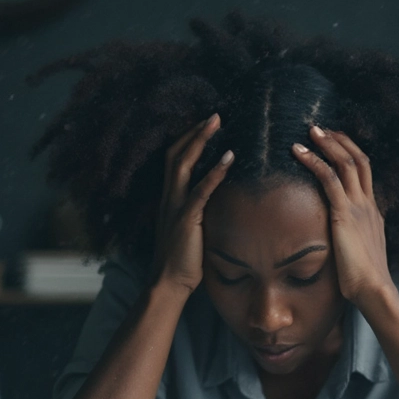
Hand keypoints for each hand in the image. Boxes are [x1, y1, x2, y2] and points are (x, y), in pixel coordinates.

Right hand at [153, 113, 232, 293]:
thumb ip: (200, 211)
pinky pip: (200, 190)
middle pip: (176, 154)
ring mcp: (175, 206)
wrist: (169, 282)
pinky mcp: (186, 218)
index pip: (175, 160)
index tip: (205, 126)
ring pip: (184, 164)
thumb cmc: (184, 259)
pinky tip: (229, 158)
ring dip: (200, 141)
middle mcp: (169, 197)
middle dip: (194, 132)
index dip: (188, 140)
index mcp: (170, 198)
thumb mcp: (192, 229)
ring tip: (217, 124)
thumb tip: (220, 202)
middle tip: (214, 116)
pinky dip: (214, 172)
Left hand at [292, 127, 395, 309]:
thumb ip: (351, 241)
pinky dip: (313, 161)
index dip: (350, 154)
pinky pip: (329, 179)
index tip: (335, 144)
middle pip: (359, 160)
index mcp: (373, 212)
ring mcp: (358, 207)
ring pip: (345, 163)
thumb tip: (338, 242)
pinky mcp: (344, 214)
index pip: (364, 174)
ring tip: (310, 131)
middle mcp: (368, 204)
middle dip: (340, 141)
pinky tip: (298, 152)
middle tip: (322, 129)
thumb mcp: (360, 254)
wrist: (374, 290)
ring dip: (327, 144)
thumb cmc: (364, 280)